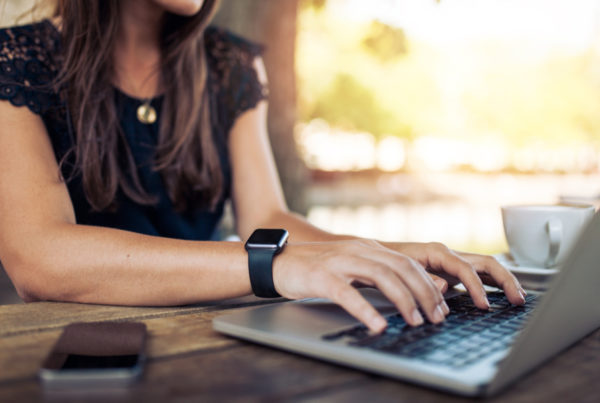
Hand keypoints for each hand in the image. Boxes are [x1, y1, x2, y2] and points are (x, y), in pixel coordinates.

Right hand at [272, 239, 448, 332]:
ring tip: (415, 321)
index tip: (441, 307)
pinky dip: (366, 310)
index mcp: (368, 249)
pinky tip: (378, 325)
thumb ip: (375, 275)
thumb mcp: (351, 266)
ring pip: (382, 277)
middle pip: (402, 268)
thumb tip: (405, 294)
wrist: (278, 261)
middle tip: (437, 317)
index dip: (429, 285)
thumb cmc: (315, 269)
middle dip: (425, 293)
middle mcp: (359, 250)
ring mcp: (340, 261)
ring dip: (404, 300)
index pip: (408, 263)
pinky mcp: (322, 276)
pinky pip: (348, 294)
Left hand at [387, 242, 526, 308]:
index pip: (466, 268)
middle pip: (486, 262)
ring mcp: (452, 260)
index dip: (477, 288)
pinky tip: (502, 295)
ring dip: (504, 281)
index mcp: (437, 252)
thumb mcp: (401, 270)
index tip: (484, 306)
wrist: (375, 254)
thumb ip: (424, 279)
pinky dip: (493, 282)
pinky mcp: (451, 269)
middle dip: (505, 280)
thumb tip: (445, 288)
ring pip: (486, 266)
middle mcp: (448, 254)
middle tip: (518, 300)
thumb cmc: (387, 262)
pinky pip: (479, 273)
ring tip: (518, 298)